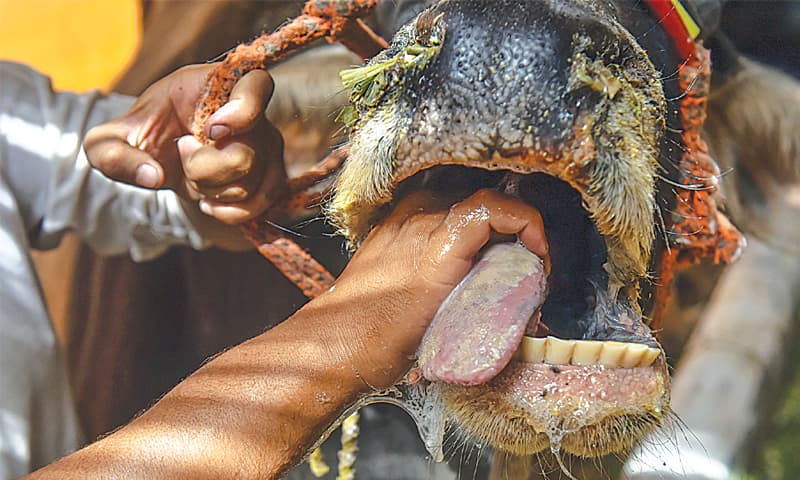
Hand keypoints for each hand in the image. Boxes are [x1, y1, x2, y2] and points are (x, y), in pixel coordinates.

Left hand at [84, 64, 285, 223]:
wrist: (166, 153)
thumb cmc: (143, 134)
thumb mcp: (107, 141)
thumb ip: (111, 153)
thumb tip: (151, 176)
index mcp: (218, 86)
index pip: (257, 84)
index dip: (243, 111)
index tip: (211, 130)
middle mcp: (253, 114)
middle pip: (245, 155)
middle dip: (203, 170)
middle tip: (183, 153)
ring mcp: (266, 146)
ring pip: (250, 184)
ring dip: (212, 191)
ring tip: (194, 176)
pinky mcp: (271, 175)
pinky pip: (261, 203)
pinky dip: (230, 212)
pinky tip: (210, 203)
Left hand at [319, 189, 547, 388]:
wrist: (339, 340)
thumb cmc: (387, 338)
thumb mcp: (453, 326)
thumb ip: (489, 304)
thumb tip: (523, 308)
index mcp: (439, 243)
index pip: (495, 204)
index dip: (528, 221)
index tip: (536, 251)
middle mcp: (419, 220)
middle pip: (482, 203)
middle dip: (510, 229)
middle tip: (519, 263)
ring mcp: (401, 218)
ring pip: (459, 203)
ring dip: (482, 226)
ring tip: (486, 260)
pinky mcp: (389, 224)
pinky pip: (432, 209)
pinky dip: (453, 225)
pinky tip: (454, 254)